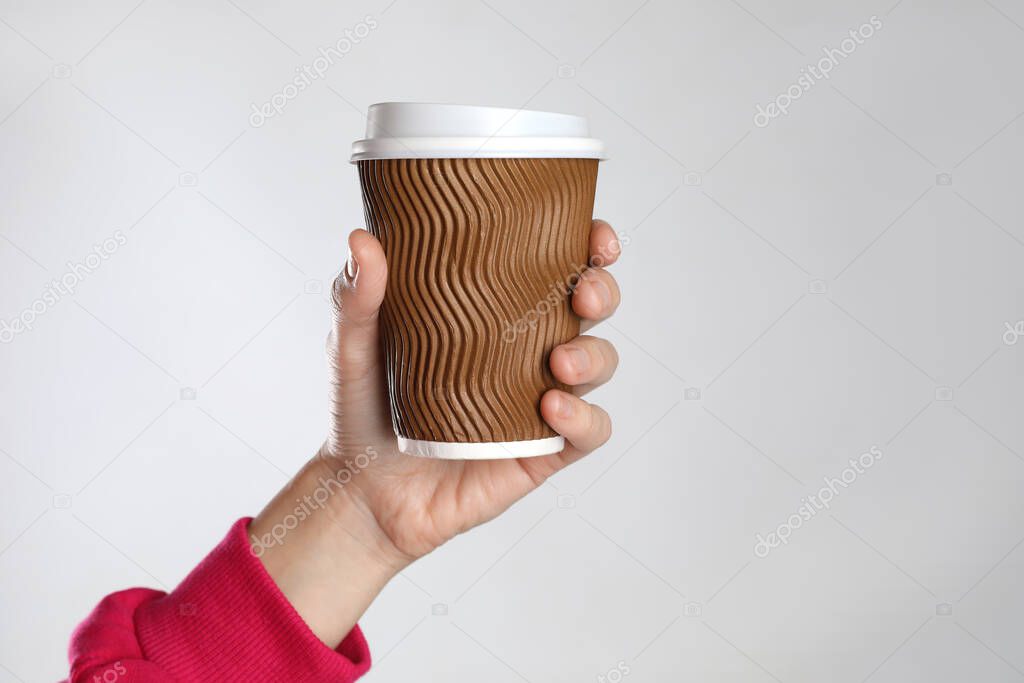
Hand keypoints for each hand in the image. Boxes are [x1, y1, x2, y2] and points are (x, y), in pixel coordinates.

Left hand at [251, 220, 621, 645]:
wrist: (360, 492)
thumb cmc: (362, 411)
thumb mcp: (354, 348)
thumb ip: (357, 298)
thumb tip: (362, 240)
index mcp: (495, 312)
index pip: (555, 267)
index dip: (588, 246)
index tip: (593, 236)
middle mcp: (526, 349)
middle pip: (592, 308)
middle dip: (602, 291)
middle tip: (581, 294)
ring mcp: (537, 400)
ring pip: (599, 364)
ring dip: (593, 355)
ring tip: (558, 360)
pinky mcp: (542, 450)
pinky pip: (588, 431)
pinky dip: (584, 416)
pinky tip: (551, 407)